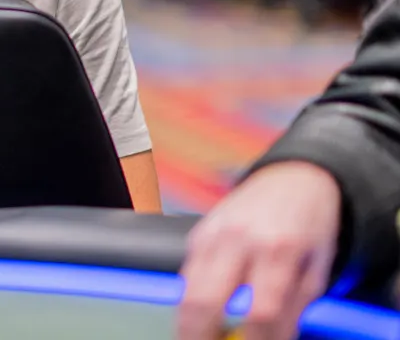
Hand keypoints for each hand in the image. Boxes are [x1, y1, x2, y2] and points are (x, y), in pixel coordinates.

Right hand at [178, 161, 341, 339]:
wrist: (293, 179)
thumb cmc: (309, 227)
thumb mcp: (316, 271)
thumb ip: (294, 308)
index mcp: (278, 249)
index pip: (261, 311)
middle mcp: (238, 239)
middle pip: (205, 300)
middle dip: (201, 336)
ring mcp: (212, 233)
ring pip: (186, 289)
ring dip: (188, 322)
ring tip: (196, 338)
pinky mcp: (198, 233)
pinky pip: (187, 275)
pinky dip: (190, 301)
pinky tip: (200, 315)